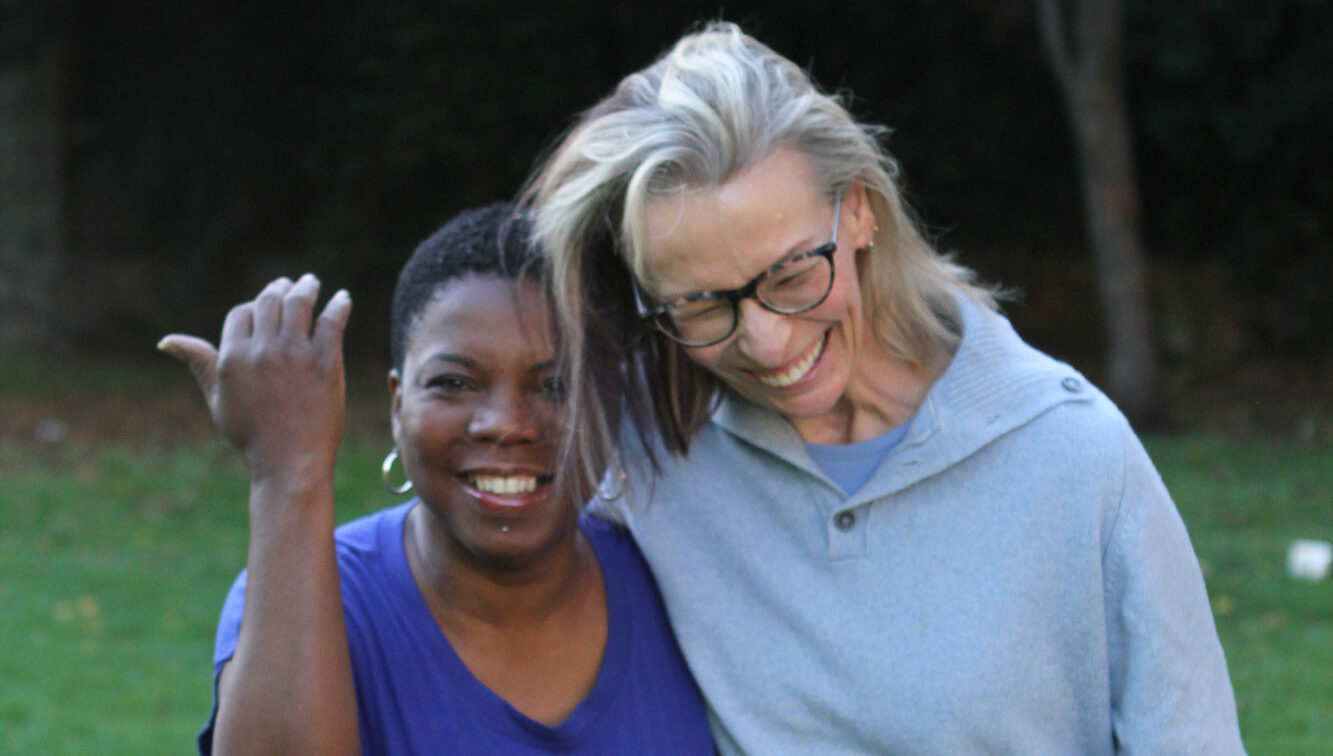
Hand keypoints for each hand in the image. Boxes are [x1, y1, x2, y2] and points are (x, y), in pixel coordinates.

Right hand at [159, 274, 352, 483]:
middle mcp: (263, 350)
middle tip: (292, 283)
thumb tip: (167, 340)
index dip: (253, 306)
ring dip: (306, 287)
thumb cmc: (252, 435)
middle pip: (270, 301)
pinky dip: (339, 305)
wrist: (290, 461)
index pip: (242, 312)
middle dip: (280, 287)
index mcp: (233, 357)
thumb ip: (199, 363)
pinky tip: (343, 299)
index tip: (265, 305)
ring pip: (299, 303)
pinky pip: (332, 321)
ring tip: (312, 282)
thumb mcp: (217, 399)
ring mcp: (295, 354)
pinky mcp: (326, 362)